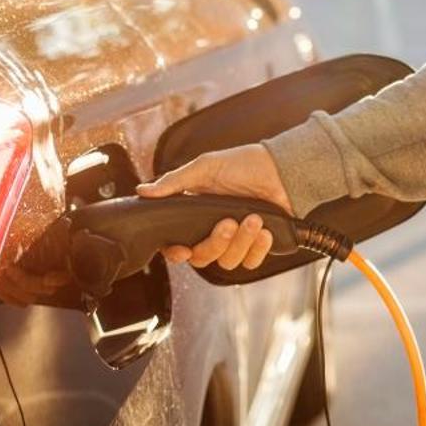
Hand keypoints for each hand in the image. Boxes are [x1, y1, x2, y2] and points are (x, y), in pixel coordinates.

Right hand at [136, 143, 292, 272]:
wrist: (282, 168)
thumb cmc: (244, 164)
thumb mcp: (205, 167)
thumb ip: (175, 182)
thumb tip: (143, 190)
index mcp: (195, 215)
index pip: (177, 244)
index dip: (177, 253)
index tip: (183, 250)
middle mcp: (213, 231)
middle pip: (202, 258)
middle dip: (216, 242)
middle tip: (229, 222)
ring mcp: (236, 240)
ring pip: (228, 261)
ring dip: (241, 242)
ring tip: (254, 219)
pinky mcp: (257, 245)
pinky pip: (251, 262)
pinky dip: (258, 248)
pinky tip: (265, 230)